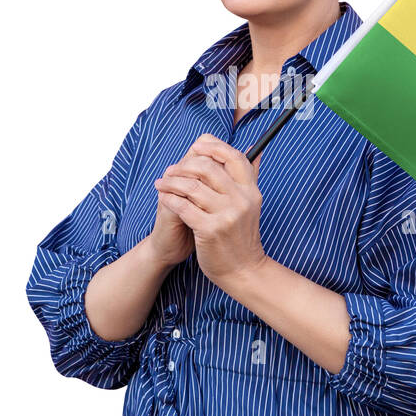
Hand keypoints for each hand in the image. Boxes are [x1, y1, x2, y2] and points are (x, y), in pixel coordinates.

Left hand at [153, 133, 266, 287]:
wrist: (243, 270)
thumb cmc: (241, 236)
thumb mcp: (251, 205)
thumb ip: (250, 177)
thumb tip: (254, 150)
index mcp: (251, 191)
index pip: (234, 157)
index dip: (214, 147)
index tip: (196, 146)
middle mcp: (241, 200)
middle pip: (209, 167)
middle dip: (185, 165)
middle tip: (172, 169)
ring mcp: (226, 215)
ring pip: (192, 186)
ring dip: (172, 182)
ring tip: (162, 183)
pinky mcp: (210, 230)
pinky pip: (183, 207)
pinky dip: (170, 199)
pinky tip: (163, 198)